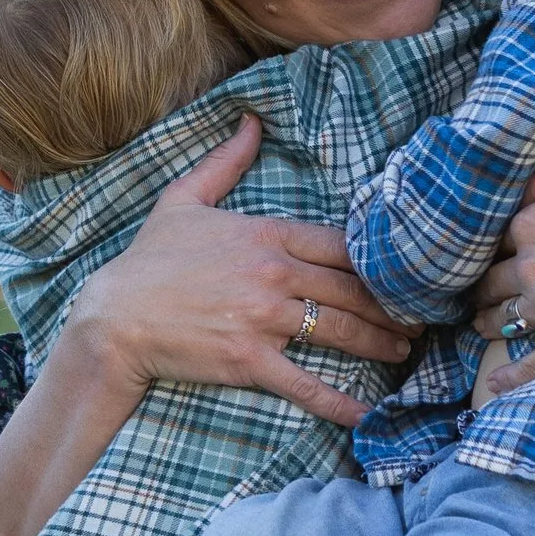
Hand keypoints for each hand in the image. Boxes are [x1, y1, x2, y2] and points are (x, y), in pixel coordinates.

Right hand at [68, 117, 413, 432]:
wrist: (114, 319)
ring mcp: (264, 318)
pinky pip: (308, 383)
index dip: (380, 260)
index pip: (342, 243)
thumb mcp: (183, 200)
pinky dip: (341, 403)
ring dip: (380, 343)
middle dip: (392, 305)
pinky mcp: (251, 360)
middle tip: (420, 318)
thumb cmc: (148, 261)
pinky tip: (368, 415)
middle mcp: (273, 273)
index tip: (403, 272)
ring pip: (341, 330)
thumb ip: (225, 162)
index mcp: (266, 233)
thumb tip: (251, 120)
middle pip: (353, 288)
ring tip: (404, 351)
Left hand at [472, 149, 534, 400]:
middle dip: (484, 287)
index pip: (495, 240)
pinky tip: (494, 384)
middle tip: (480, 294)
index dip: (499, 247)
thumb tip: (518, 193)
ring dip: (489, 323)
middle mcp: (533, 270)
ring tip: (484, 324)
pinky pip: (532, 365)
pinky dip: (511, 377)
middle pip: (490, 283)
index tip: (499, 255)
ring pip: (502, 322)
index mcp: (531, 225)